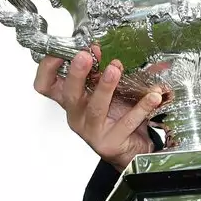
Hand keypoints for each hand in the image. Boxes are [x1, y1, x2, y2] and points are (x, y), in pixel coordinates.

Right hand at [34, 47, 165, 170]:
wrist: (132, 150)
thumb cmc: (118, 117)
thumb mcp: (110, 91)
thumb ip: (108, 71)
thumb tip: (118, 51)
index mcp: (72, 101)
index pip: (46, 85)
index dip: (47, 68)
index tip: (59, 51)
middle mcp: (77, 116)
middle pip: (68, 94)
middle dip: (76, 73)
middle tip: (85, 56)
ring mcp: (92, 131)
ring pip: (95, 108)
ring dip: (105, 87)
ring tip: (115, 70)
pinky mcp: (110, 143)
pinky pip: (127, 122)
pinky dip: (141, 107)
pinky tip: (154, 96)